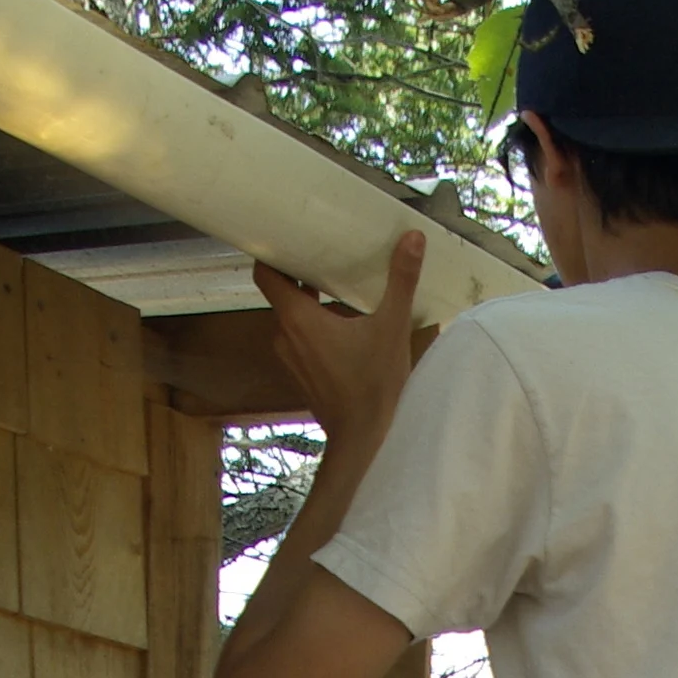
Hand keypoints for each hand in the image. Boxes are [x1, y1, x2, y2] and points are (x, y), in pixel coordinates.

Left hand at [252, 229, 428, 442]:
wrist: (363, 440)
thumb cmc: (373, 385)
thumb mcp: (392, 326)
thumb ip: (401, 280)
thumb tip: (412, 238)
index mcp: (298, 318)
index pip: (265, 274)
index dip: (269, 252)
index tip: (285, 237)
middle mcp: (285, 335)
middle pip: (281, 293)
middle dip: (298, 273)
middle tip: (322, 252)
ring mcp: (291, 357)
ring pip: (292, 317)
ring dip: (309, 302)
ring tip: (335, 285)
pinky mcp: (302, 373)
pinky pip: (301, 339)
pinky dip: (314, 325)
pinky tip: (341, 323)